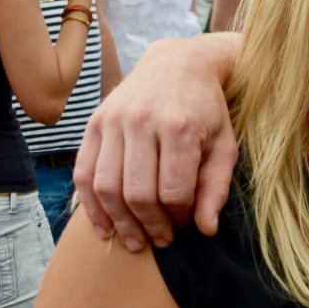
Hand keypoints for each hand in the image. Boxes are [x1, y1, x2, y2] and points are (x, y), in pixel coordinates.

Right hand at [73, 36, 239, 250]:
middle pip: (138, 193)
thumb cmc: (206, 111)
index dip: (180, 215)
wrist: (178, 65)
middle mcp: (142, 122)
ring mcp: (113, 121)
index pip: (174, 190)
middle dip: (151, 225)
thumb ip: (217, 187)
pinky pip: (84, 174)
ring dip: (119, 223)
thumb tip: (206, 229)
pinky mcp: (94, 124)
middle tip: (162, 240)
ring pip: (107, 187)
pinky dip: (91, 206)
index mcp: (179, 127)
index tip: (186, 222)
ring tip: (135, 242)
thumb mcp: (224, 145)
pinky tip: (105, 227)